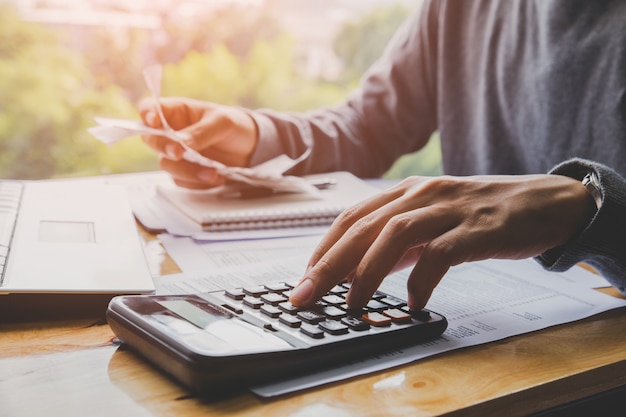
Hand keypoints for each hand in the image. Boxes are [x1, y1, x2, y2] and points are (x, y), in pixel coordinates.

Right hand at [137, 97, 257, 188]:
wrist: (252, 149)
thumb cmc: (236, 126)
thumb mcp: (223, 122)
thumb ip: (201, 131)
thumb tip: (182, 142)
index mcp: (178, 111)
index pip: (150, 109)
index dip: (146, 114)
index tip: (153, 122)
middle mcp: (172, 133)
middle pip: (152, 140)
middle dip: (164, 148)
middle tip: (179, 153)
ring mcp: (178, 154)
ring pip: (167, 165)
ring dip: (187, 171)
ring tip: (212, 172)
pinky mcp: (186, 172)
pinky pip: (182, 181)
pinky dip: (197, 182)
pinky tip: (215, 178)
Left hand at [289, 174, 595, 309]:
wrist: (545, 202)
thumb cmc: (483, 214)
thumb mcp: (433, 220)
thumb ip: (399, 242)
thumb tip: (360, 272)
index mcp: (407, 192)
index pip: (352, 217)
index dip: (323, 248)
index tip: (305, 279)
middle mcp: (422, 194)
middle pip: (362, 226)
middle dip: (328, 264)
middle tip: (306, 295)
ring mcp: (450, 208)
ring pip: (395, 234)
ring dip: (367, 272)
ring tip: (353, 304)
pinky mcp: (478, 228)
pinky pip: (441, 254)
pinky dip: (421, 280)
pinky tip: (413, 302)